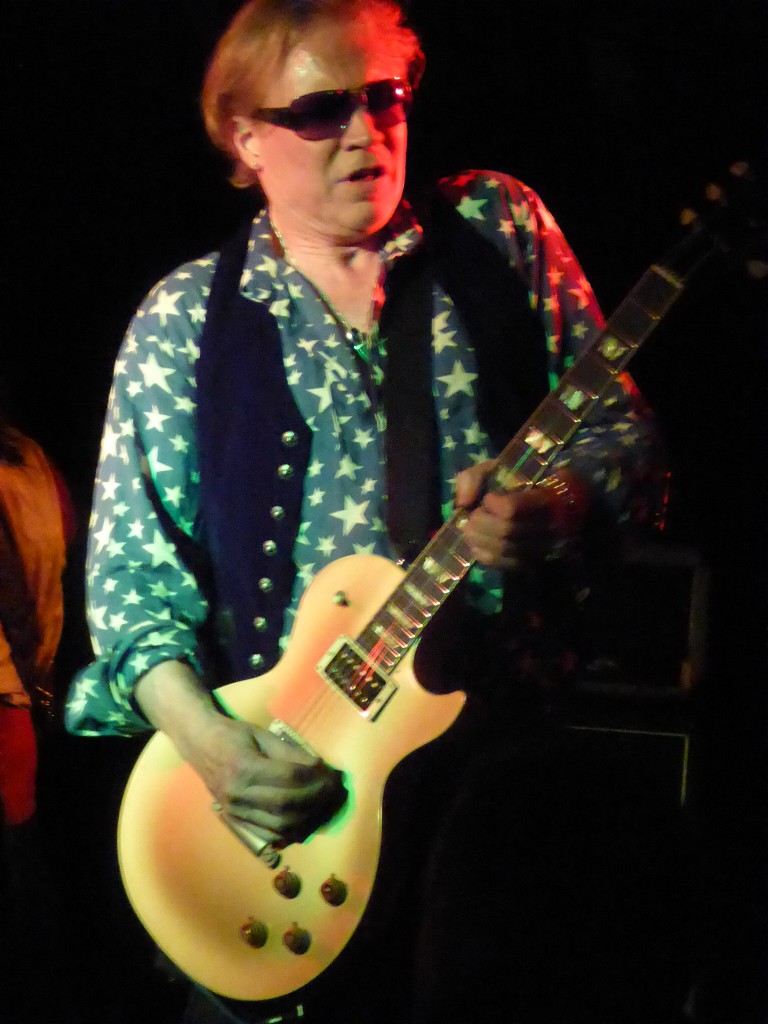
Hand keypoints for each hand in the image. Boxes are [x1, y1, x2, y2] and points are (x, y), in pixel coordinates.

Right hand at [197, 715, 346, 849]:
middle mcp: (238, 793)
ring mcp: (235, 810)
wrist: (201, 745)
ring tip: (326, 805)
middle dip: (318, 798)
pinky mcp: (236, 820)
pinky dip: (293, 830)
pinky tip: (308, 819)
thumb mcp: (262, 735)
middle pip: (288, 804)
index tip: (333, 773)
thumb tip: (320, 769)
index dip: (316, 777)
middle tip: (335, 790)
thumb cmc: (234, 735)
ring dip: (310, 817)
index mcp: (244, 767)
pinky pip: (269, 834)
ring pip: (281, 824)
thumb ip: (289, 753)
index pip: (290, 777)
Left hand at [454, 462, 587, 569]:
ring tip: (470, 530)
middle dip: (480, 523)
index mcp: (542, 495)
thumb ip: (473, 479)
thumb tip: (463, 504)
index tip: (489, 498)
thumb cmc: (510, 482)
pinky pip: (504, 564)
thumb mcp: (492, 469)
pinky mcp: (530, 562)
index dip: (493, 504)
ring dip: (478, 539)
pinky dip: (483, 555)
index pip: (512, 508)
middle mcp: (547, 523)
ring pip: (503, 549)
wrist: (534, 500)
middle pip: (506, 530)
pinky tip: (477, 544)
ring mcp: (541, 546)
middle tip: (472, 517)